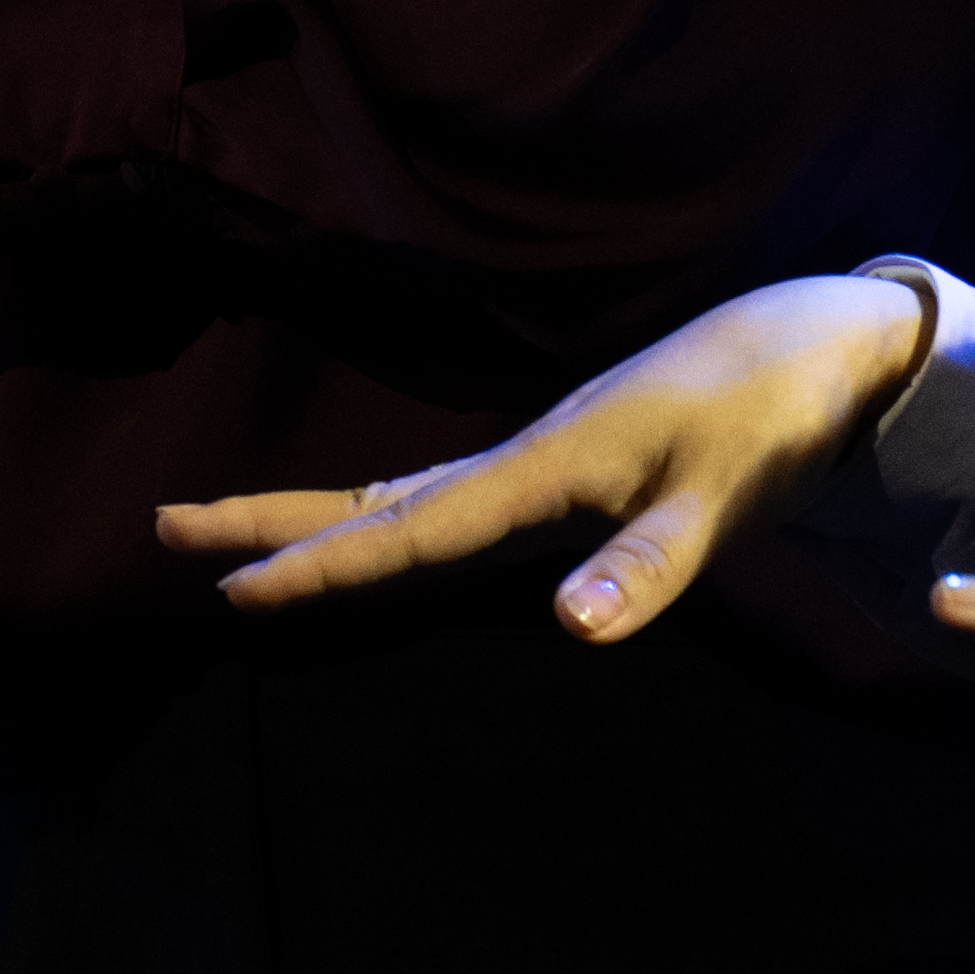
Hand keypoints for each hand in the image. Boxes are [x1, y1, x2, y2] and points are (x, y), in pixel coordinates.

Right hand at [158, 270, 944, 643]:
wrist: (808, 345)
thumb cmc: (769, 421)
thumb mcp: (724, 498)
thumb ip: (648, 565)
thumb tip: (571, 629)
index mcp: (539, 473)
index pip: (407, 530)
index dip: (321, 569)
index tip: (231, 593)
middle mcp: (517, 465)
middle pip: (370, 501)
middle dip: (269, 521)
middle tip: (166, 526)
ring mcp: (533, 465)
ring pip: (396, 495)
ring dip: (313, 518)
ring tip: (225, 534)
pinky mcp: (560, 471)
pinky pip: (440, 500)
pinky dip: (380, 517)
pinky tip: (370, 528)